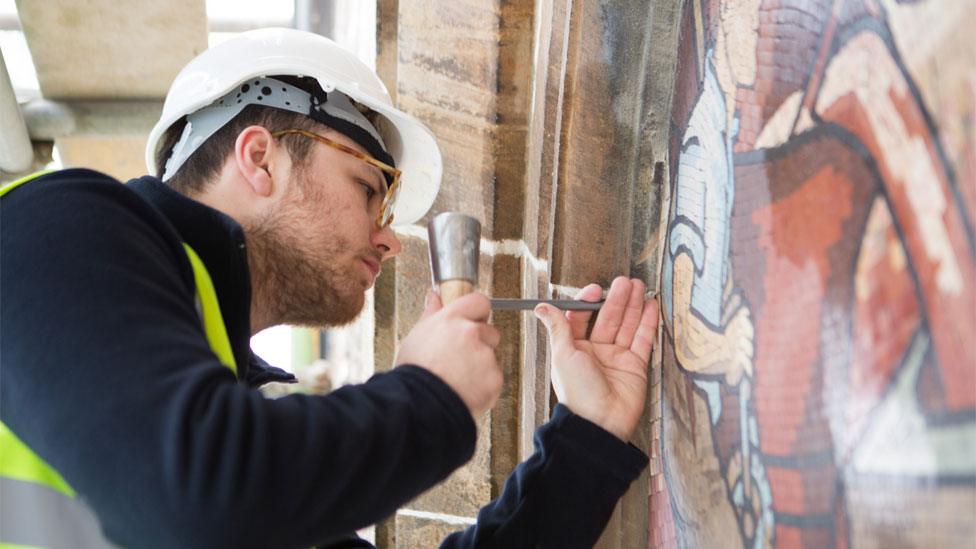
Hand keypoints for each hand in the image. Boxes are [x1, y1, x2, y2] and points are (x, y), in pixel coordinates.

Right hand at [396, 291, 501, 420]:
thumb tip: (434, 298)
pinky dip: (483, 385)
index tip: (473, 321)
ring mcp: (485, 356)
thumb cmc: (415, 373)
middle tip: (460, 358)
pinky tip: (465, 389)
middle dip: (480, 343)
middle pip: (489, 331)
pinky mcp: (494, 379)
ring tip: (458, 378)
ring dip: (481, 365)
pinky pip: (494, 378)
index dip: (477, 313)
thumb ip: (431, 314)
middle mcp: (471, 333)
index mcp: (452, 320)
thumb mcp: (417, 336)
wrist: (421, 406)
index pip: (479, 301)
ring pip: (491, 357)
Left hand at [535, 277, 658, 440]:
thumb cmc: (578, 393)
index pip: (582, 318)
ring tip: (638, 286)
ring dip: (633, 306)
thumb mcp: (563, 355)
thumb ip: (558, 328)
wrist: (600, 423)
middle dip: (616, 299)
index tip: (596, 289)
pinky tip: (650, 306)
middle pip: (607, 319)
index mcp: (575, 349)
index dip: (588, 302)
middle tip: (624, 282)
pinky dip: (647, 323)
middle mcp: (596, 352)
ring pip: (626, 326)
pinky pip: (642, 340)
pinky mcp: (636, 366)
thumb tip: (541, 307)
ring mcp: (617, 358)